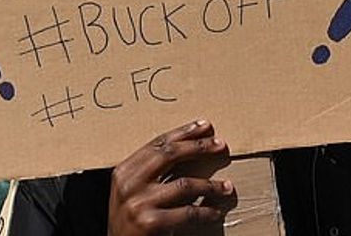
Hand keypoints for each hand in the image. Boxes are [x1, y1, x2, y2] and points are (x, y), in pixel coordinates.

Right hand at [108, 120, 234, 235]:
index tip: (205, 125)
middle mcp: (128, 184)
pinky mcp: (149, 224)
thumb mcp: (133, 190)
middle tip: (221, 144)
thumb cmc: (130, 220)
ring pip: (184, 184)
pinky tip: (216, 211)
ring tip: (227, 187)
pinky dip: (206, 212)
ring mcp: (138, 204)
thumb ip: (152, 171)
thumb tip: (191, 146)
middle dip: (198, 147)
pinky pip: (187, 213)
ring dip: (210, 185)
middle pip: (169, 155)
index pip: (157, 143)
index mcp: (124, 171)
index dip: (183, 132)